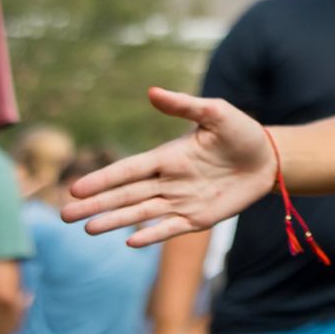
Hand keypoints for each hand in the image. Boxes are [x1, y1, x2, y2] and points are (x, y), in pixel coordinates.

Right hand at [61, 88, 277, 244]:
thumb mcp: (216, 113)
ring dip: (115, 221)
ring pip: (141, 213)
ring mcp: (182, 201)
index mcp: (168, 156)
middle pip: (126, 195)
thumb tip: (152, 91)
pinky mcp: (199, 218)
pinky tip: (130, 241)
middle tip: (65, 214)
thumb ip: (185, 105)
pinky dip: (152, 235)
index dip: (103, 179)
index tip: (76, 187)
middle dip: (96, 204)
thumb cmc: (241, 132)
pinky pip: (171, 228)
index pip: (129, 170)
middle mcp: (169, 180)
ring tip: (87, 229)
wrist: (269, 159)